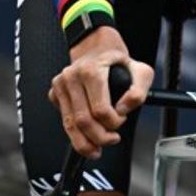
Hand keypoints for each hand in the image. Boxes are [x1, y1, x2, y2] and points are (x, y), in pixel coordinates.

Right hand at [48, 27, 153, 158]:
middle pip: (83, 121)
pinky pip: (64, 120)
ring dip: (85, 143)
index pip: (100, 110)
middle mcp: (72, 77)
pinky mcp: (54, 93)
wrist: (96, 47)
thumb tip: (123, 110)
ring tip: (97, 149)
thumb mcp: (140, 71)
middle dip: (99, 137)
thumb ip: (139, 92)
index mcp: (91, 70)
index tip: (121, 120)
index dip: (113, 123)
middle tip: (112, 138)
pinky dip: (75, 134)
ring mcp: (61, 85)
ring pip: (70, 125)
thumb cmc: (117, 61)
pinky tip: (87, 135)